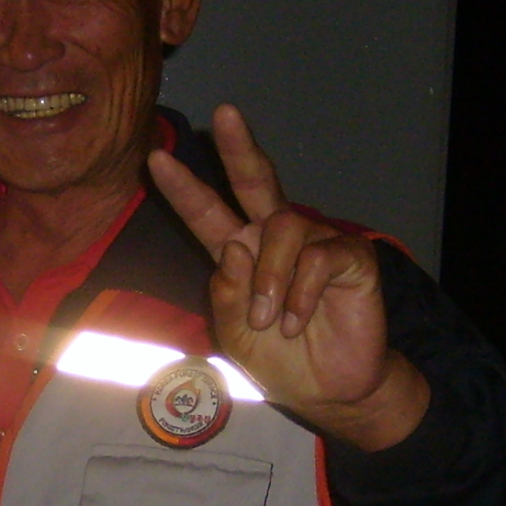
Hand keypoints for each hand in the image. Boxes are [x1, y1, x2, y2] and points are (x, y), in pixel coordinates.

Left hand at [148, 105, 429, 451]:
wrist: (330, 391)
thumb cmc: (280, 360)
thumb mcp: (235, 335)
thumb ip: (225, 294)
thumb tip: (233, 246)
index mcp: (240, 253)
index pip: (207, 213)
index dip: (184, 189)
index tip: (155, 160)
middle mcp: (275, 238)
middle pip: (256, 180)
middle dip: (238, 147)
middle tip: (223, 114)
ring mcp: (315, 243)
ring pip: (284, 228)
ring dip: (271, 278)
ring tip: (272, 321)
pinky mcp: (350, 257)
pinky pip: (319, 256)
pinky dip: (301, 293)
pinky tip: (298, 322)